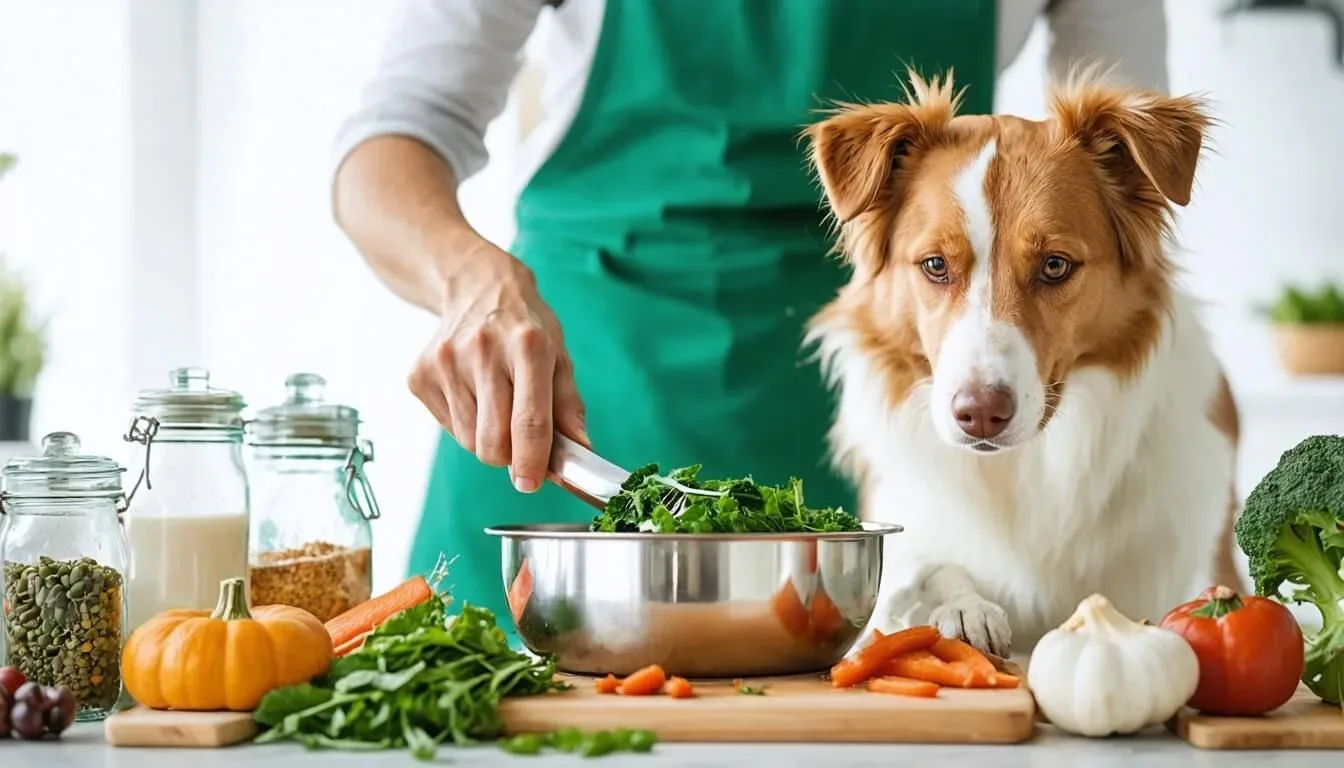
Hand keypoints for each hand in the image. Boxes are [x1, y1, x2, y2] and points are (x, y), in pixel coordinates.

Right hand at [407, 240, 587, 491]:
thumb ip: (569, 407)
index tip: (531, 484)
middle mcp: (483, 351)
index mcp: (528, 345)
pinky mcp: (419, 374)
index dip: (532, 460)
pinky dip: (465, 424)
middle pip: (493, 441)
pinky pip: (447, 427)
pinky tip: (473, 392)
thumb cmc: (525, 326)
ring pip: (469, 440)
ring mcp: (445, 362)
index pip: (529, 419)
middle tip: (521, 443)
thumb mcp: (558, 356)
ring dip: (488, 438)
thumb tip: (580, 452)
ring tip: (496, 403)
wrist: (475, 284)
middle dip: (510, 457)